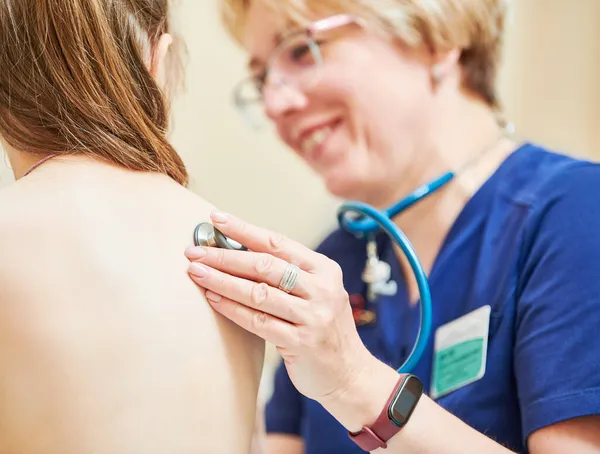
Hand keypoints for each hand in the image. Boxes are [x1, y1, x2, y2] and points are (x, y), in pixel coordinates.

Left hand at [184, 211, 372, 404]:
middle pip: (265, 265)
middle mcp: (321, 289)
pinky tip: (213, 299)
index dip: (244, 230)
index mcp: (324, 269)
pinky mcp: (301, 342)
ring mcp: (313, 316)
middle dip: (225, 256)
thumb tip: (235, 252)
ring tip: (196, 272)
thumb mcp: (316, 292)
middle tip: (194, 251)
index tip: (216, 219)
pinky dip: (233, 309)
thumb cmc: (323, 327)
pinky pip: (258, 322)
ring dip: (222, 281)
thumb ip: (287, 274)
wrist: (349, 372)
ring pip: (258, 292)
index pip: (278, 242)